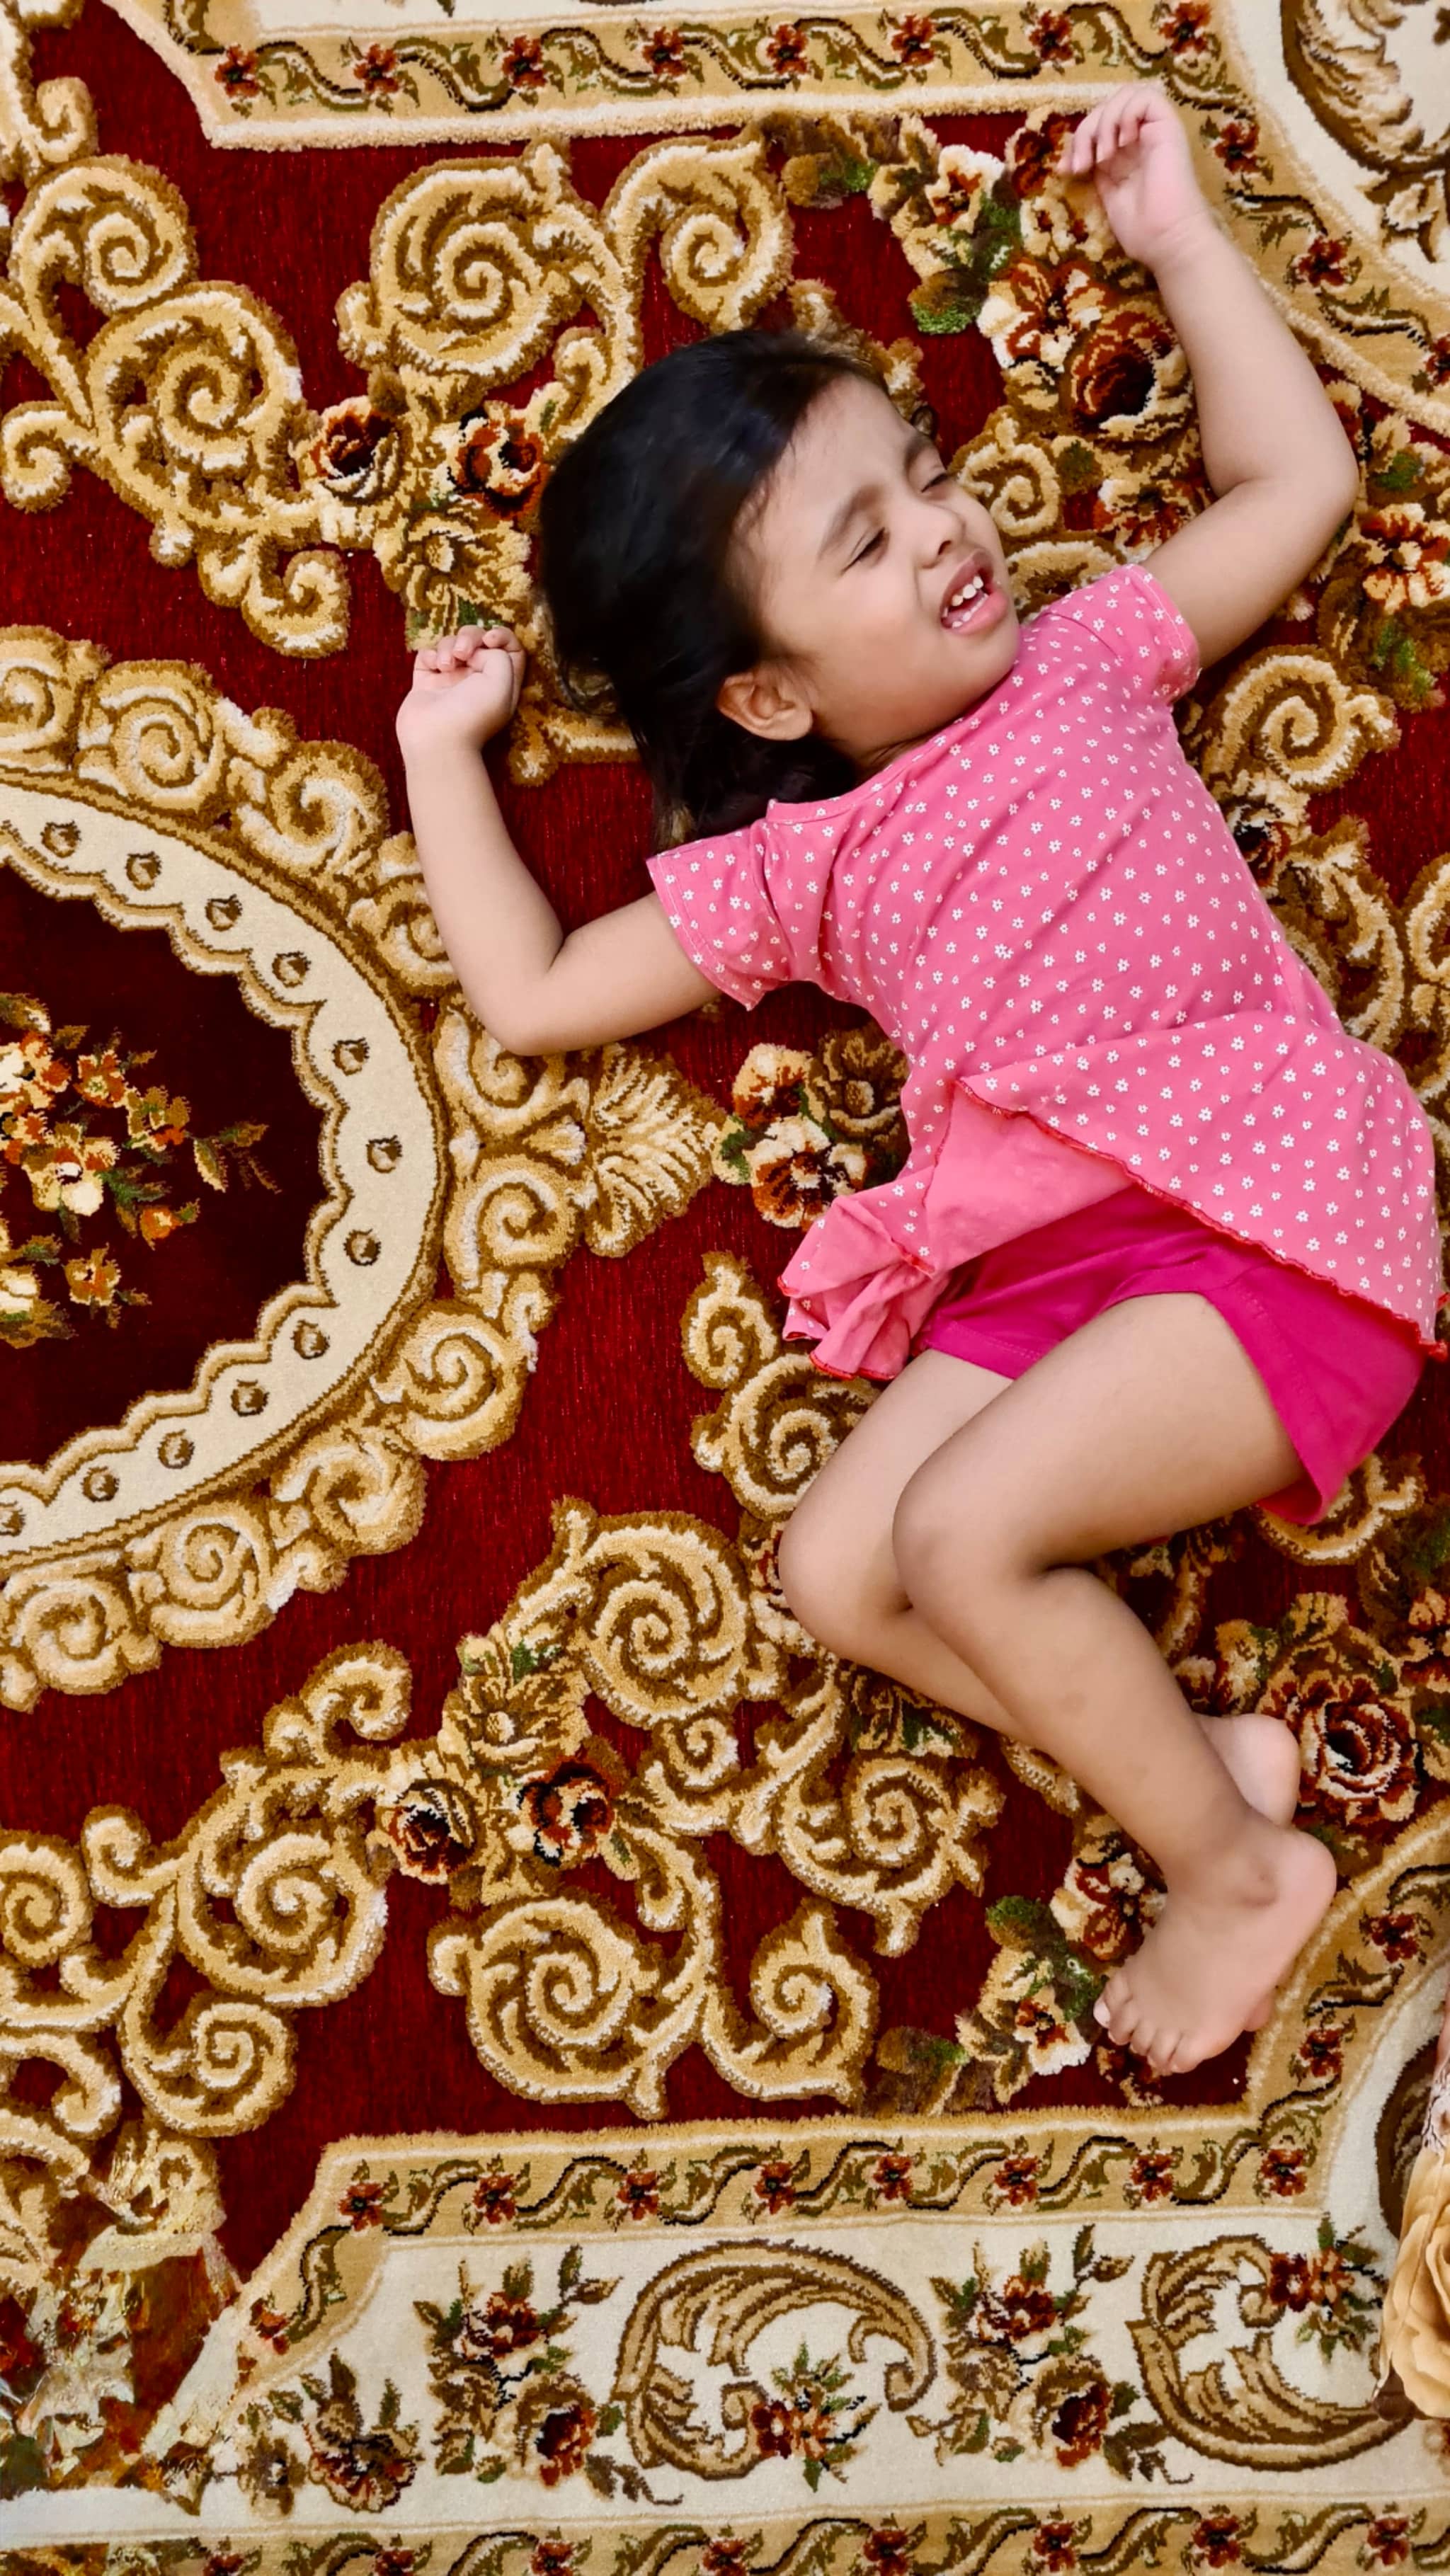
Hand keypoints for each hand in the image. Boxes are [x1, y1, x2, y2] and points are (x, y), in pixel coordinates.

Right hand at [395, 624, 524, 759]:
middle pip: (477, 640)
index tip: (489, 639)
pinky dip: (429, 655)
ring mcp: (450, 682)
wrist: (436, 740)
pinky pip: (427, 656)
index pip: (509, 648)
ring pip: (450, 644)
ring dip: (448, 646)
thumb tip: (477, 650)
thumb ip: (500, 654)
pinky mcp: (426, 684)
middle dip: (469, 636)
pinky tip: (433, 668)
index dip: (502, 636)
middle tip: (463, 653)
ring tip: (445, 666)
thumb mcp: (503, 680)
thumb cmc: (473, 713)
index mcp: (501, 682)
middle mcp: (477, 681)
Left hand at [1057, 83, 1212, 269]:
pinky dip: (1126, 114)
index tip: (1066, 169)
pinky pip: (1146, 97)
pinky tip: (1123, 142)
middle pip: (1107, 106)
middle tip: (1082, 165)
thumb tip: (1071, 158)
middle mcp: (1140, 138)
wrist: (1167, 239)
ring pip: (1125, 95)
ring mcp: (1155, 130)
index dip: (1078, 140)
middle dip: (1086, 131)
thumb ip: (1096, 169)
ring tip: (1103, 156)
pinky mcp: (1168, 126)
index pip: (1097, 125)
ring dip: (1104, 121)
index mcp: (1126, 153)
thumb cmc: (1142, 229)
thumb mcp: (1107, 193)